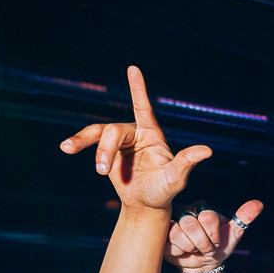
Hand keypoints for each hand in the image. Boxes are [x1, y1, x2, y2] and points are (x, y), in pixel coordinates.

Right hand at [59, 66, 211, 209]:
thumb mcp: (176, 178)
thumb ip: (186, 162)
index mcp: (153, 135)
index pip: (144, 108)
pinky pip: (89, 141)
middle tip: (102, 173)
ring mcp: (120, 141)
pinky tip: (66, 147)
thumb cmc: (165, 191)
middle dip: (105, 150)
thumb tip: (207, 151)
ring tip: (72, 152)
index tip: (133, 69)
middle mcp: (136, 133)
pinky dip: (77, 142)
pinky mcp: (106, 150)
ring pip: (99, 134)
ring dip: (86, 144)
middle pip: (114, 130)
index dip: (138, 89)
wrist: (145, 204)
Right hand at [165, 199, 263, 271]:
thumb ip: (244, 217)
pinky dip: (180, 253)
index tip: (216, 241)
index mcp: (203, 208)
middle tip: (206, 248)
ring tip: (195, 249)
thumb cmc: (219, 246)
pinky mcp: (161, 235)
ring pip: (178, 234)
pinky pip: (169, 244)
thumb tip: (259, 204)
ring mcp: (171, 222)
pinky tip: (183, 251)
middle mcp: (185, 211)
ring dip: (191, 248)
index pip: (207, 217)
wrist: (204, 264)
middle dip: (203, 243)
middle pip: (191, 225)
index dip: (213, 234)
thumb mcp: (233, 233)